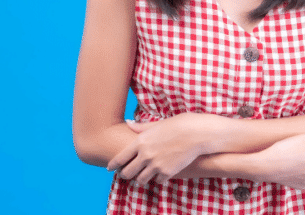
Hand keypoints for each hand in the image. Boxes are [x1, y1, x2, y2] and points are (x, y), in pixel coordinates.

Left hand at [106, 113, 224, 184]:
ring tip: (140, 177)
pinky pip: (157, 181)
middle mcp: (145, 155)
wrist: (195, 134)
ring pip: (140, 180)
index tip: (109, 168)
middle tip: (125, 174)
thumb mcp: (156, 124)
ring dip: (140, 179)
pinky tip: (158, 174)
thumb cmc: (176, 125)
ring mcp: (156, 165)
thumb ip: (140, 127)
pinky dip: (156, 179)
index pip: (120, 158)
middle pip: (127, 172)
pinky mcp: (167, 172)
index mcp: (140, 141)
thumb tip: (128, 122)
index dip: (112, 165)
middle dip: (125, 174)